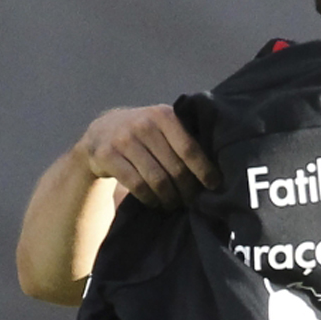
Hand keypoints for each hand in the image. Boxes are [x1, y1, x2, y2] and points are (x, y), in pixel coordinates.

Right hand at [74, 105, 220, 209]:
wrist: (101, 131)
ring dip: (169, 197)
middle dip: (187, 189)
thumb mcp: (163, 125)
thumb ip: (184, 136)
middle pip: (175, 167)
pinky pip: (136, 185)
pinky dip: (150, 198)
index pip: (190, 148)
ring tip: (174, 204)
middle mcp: (144, 124)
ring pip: (156, 179)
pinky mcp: (106, 156)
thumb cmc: (145, 132)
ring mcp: (123, 140)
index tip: (214, 186)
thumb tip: (218, 163)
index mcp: (165, 115)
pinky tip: (155, 202)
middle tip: (193, 201)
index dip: (204, 170)